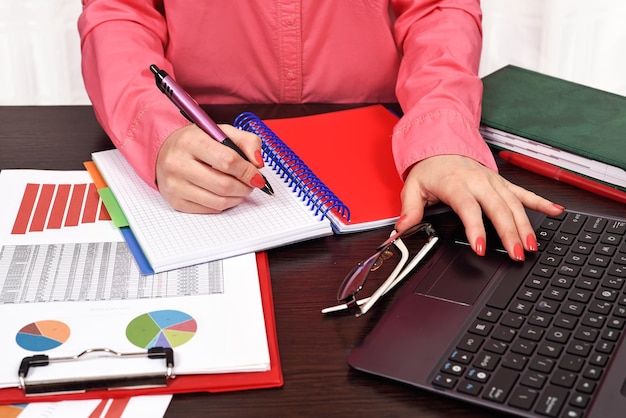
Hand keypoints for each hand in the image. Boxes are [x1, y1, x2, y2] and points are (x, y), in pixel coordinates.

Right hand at [156, 123, 266, 212]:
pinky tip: (225, 194)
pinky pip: (210, 210)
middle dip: (245, 187)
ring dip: (238, 198)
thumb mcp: (221, 132)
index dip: (248, 171)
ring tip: (241, 189)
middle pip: (223, 185)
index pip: (228, 161)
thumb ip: (247, 142)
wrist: (165, 151)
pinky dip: (224, 204)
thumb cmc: (197, 142)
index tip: (257, 175)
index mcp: (190, 141)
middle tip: (251, 184)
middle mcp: (178, 163)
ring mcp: (174, 185)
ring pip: (218, 201)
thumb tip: (258, 163)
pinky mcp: (175, 201)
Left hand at [395, 155, 564, 260]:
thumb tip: (399, 232)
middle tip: (516, 254)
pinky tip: (556, 211)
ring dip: (525, 225)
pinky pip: (524, 192)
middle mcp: (478, 182)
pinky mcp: (501, 183)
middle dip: (509, 232)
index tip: (482, 247)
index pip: (468, 208)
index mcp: (455, 184)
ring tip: (531, 246)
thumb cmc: (429, 169)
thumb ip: (408, 211)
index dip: (476, 228)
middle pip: (497, 208)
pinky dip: (541, 202)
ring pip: (514, 204)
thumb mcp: (412, 188)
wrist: (441, 145)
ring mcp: (493, 182)